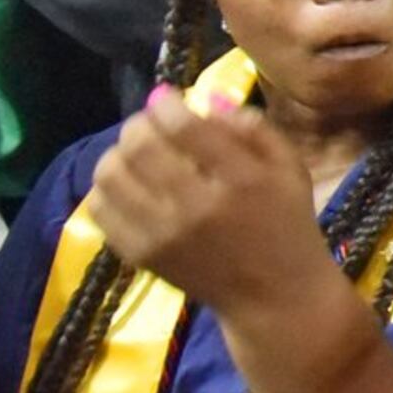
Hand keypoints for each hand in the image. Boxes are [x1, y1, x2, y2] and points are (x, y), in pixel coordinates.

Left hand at [86, 87, 336, 314]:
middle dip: (138, 125)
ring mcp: (163, 234)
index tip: (165, 97)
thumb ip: (253, 129)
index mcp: (242, 181)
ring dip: (117, 154)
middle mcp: (197, 206)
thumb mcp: (291, 169)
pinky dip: (107, 189)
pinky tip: (128, 187)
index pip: (185, 127)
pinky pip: (101, 210)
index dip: (167, 104)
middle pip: (141, 146)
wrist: (274, 296)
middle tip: (148, 125)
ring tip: (134, 154)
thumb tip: (204, 103)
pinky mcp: (141, 256)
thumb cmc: (287, 224)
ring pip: (110, 175)